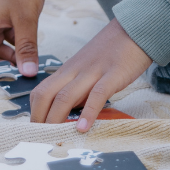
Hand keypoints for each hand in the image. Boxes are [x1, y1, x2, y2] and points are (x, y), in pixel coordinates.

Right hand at [0, 0, 46, 76]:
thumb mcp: (27, 19)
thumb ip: (27, 47)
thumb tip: (28, 72)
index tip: (3, 73)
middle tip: (18, 68)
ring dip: (8, 51)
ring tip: (26, 56)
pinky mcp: (1, 10)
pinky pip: (2, 31)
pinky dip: (13, 39)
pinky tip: (28, 41)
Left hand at [29, 19, 151, 131]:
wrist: (135, 29)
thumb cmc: (113, 51)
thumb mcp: (88, 68)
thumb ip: (78, 87)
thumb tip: (69, 113)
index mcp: (68, 70)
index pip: (40, 92)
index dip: (34, 114)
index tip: (36, 132)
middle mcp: (75, 71)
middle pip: (45, 95)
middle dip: (39, 120)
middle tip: (41, 140)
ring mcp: (93, 72)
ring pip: (65, 96)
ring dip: (56, 120)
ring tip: (55, 138)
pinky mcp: (113, 74)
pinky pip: (97, 94)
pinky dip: (88, 112)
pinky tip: (84, 127)